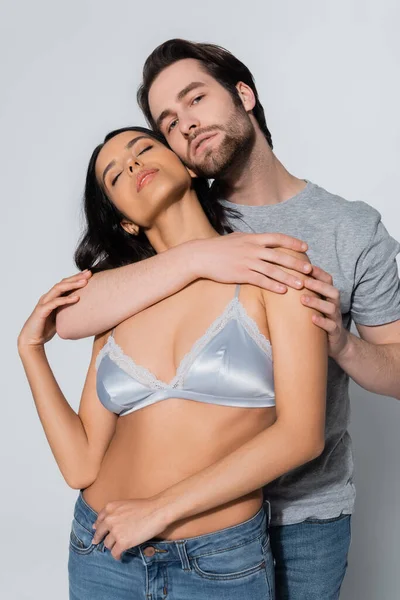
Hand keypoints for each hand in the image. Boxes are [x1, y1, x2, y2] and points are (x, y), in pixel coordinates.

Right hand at [17, 271, 91, 350]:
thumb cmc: (46, 328)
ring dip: (72, 284)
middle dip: (76, 277)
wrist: (32, 339)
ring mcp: (44, 303)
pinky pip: (55, 303)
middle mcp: (48, 297)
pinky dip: (66, 299)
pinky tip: (76, 298)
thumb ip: (69, 311)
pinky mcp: (42, 311)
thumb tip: (85, 310)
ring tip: (84, 282)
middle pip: (63, 283)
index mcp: (52, 297)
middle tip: (89, 273)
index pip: (65, 283)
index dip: (76, 277)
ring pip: (58, 289)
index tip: (88, 273)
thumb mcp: (62, 317)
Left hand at [92, 498, 168, 560]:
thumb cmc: (145, 507)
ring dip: (112, 546)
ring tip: (117, 548)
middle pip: (100, 533)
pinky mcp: (122, 543)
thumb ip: (115, 513)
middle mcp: (109, 519)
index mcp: (110, 508)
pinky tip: (120, 556)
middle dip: (99, 539)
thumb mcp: (125, 504)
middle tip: (98, 543)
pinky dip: (117, 556)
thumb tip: (108, 523)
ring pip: (107, 544)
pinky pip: (114, 553)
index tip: (100, 532)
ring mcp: (115, 532)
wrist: (157, 511)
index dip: (99, 527)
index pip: (99, 520)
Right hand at [193, 232, 311, 293]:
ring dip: (288, 278)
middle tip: (310, 269)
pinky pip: (260, 280)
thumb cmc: (219, 247)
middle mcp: (253, 249)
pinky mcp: (241, 274)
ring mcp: (247, 262)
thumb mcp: (237, 238)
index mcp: (253, 238)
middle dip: (296, 263)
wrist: (201, 256)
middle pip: (279, 256)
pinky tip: (282, 291)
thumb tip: (263, 240)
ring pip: (273, 270)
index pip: (277, 238)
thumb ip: (252, 240)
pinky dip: (273, 286)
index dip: (292, 243)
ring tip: (301, 285)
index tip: (305, 248)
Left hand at [300, 266, 349, 358]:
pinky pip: (331, 326)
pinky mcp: (335, 332)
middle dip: (318, 285)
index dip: (318, 272)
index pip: (327, 280)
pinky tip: (312, 319)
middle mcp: (334, 305)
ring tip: (302, 299)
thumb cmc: (320, 318)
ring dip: (317, 302)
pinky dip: (322, 322)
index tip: (306, 266)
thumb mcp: (314, 304)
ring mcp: (335, 318)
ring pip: (331, 307)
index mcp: (329, 296)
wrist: (335, 343)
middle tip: (303, 282)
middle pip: (332, 291)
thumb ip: (304, 292)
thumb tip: (284, 278)